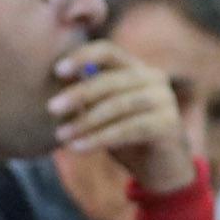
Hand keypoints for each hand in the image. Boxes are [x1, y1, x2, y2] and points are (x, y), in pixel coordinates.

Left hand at [49, 41, 193, 191]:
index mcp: (135, 68)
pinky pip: (128, 129)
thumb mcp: (100, 110)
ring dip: (86, 121)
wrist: (159, 168)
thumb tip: (54, 79)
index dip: (83, 56)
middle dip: (79, 94)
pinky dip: (100, 138)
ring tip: (61, 135)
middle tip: (51, 108)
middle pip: (111, 80)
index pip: (108, 51)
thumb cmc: (123, 134)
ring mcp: (164, 99)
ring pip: (118, 105)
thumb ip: (85, 93)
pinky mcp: (168, 124)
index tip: (57, 70)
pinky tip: (78, 148)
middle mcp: (153, 78)